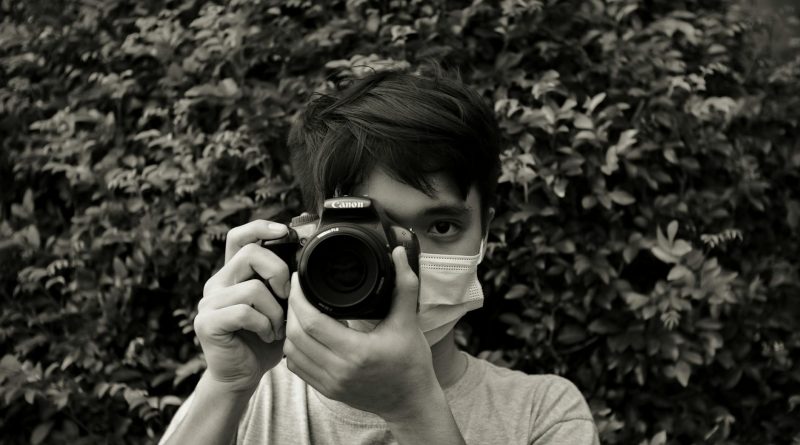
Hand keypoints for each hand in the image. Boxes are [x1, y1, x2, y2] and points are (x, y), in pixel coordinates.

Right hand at [193, 220, 290, 392]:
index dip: (261, 227)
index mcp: (233, 274)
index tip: (287, 232)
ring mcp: (209, 302)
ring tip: (278, 327)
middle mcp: (217, 283)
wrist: (243, 375)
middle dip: (279, 272)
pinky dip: (264, 324)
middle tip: (287, 297)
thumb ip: (283, 282)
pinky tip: (267, 335)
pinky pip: (243, 312)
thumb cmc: (264, 340)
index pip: (239, 236)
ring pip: (252, 288)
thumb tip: (303, 252)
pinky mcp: (206, 322)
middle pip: (250, 253)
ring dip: (275, 310)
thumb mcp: (279, 305)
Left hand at [283, 246, 439, 421]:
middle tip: (296, 289)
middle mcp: (339, 370)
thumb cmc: (412, 362)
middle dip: (291, 308)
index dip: (299, 297)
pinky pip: (297, 367)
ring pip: (291, 352)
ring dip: (290, 328)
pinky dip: (294, 348)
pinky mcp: (327, 390)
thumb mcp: (409, 321)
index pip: (312, 322)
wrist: (411, 402)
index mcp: (357, 352)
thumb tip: (398, 253)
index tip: (298, 279)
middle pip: (295, 335)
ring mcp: (330, 383)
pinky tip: (303, 333)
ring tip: (298, 309)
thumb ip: (404, 284)